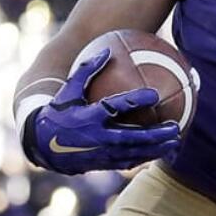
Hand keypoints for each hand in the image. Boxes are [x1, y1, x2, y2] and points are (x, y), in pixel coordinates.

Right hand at [24, 49, 181, 173]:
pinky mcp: (102, 164)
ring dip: (155, 148)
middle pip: (131, 137)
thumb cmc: (58, 113)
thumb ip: (86, 70)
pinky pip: (128, 162)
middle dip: (154, 134)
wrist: (41, 145)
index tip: (154, 94)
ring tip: (174, 141)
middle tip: (174, 126)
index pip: (115, 107)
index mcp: (88, 117)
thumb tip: (107, 50)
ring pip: (133, 153)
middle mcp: (96, 137)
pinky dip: (145, 157)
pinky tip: (160, 151)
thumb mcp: (68, 91)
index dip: (135, 100)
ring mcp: (100, 154)